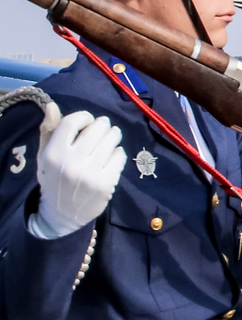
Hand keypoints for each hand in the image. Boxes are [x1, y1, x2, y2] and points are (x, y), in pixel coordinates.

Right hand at [33, 107, 126, 237]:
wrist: (63, 214)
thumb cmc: (54, 181)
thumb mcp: (44, 156)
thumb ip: (48, 131)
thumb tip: (52, 105)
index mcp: (54, 153)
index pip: (72, 123)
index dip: (84, 116)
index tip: (89, 119)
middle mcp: (72, 162)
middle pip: (94, 131)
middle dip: (103, 124)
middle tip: (106, 125)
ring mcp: (90, 174)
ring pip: (109, 143)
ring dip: (114, 135)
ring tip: (114, 134)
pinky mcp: (106, 184)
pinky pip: (118, 159)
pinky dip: (119, 152)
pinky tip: (116, 152)